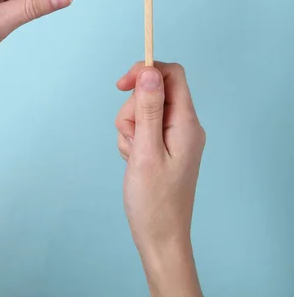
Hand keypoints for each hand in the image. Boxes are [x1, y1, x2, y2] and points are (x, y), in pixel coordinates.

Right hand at [116, 62, 204, 296]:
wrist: (160, 238)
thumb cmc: (154, 201)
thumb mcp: (146, 151)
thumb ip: (148, 109)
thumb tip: (149, 71)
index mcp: (186, 122)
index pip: (172, 75)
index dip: (146, 71)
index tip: (122, 85)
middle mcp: (184, 124)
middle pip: (153, 92)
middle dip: (133, 109)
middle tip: (132, 139)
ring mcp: (174, 136)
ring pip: (143, 110)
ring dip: (130, 128)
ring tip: (133, 155)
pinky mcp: (164, 145)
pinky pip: (142, 127)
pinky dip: (132, 139)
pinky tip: (133, 160)